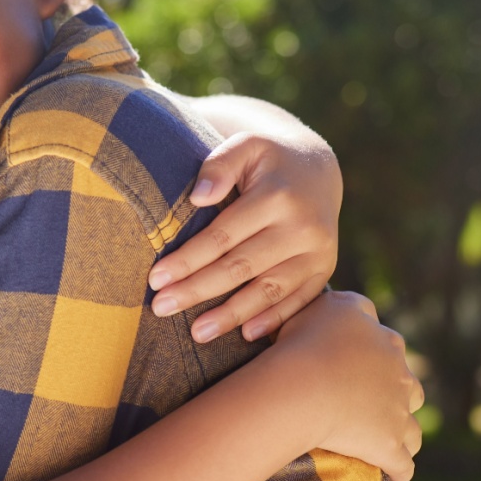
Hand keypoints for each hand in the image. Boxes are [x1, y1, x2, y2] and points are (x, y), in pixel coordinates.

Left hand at [148, 131, 341, 341]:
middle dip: (197, 290)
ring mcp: (318, 252)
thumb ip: (220, 165)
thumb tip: (199, 198)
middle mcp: (302, 228)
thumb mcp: (246, 146)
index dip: (187, 260)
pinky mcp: (325, 269)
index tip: (155, 279)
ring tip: (196, 333)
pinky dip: (273, 319)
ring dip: (231, 314)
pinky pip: (298, 300)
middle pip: (240, 267)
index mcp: (277, 196)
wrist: (317, 168)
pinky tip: (245, 334)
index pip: (222, 236)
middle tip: (161, 308)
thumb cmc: (267, 158)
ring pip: (268, 290)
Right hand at [269, 291, 423, 480]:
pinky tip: (395, 475)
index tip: (358, 362)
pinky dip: (400, 470)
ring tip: (387, 440)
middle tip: (370, 404)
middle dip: (396, 394)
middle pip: (407, 385)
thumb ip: (342, 305)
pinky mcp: (390, 445)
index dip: (376, 354)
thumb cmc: (303, 342)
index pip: (389, 344)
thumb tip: (346, 304)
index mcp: (385, 340)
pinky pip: (402, 464)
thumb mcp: (324, 305)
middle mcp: (399, 374)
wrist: (303, 385)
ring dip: (403, 432)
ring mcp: (397, 412)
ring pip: (411, 426)